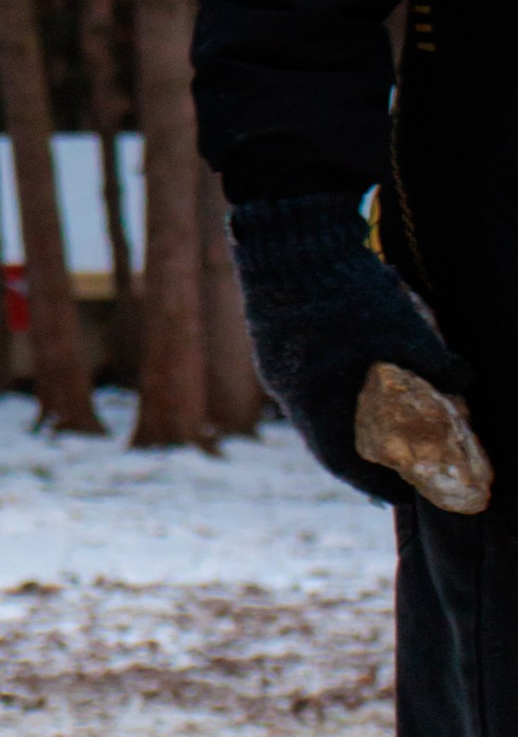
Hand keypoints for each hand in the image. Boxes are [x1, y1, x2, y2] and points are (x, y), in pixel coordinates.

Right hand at [226, 192, 470, 505]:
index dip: (374, 484)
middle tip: (393, 466)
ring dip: (344, 423)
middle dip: (361, 457)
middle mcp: (289, 392)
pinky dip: (331, 395)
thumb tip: (464, 382)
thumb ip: (436, 362)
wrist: (289, 241)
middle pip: (325, 441)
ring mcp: (276, 366)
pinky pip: (304, 384)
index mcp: (316, 401)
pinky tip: (351, 380)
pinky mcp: (273, 341)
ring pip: (313, 411)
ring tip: (375, 426)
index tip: (402, 495)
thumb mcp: (402, 329)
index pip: (342, 462)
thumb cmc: (345, 292)